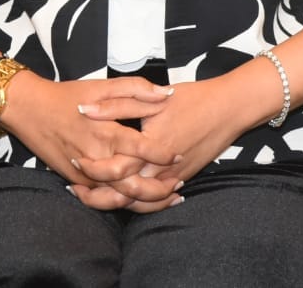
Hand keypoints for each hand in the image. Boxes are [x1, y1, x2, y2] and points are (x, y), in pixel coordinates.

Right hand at [0, 73, 181, 207]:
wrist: (29, 110)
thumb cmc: (67, 96)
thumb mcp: (102, 86)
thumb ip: (136, 90)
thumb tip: (166, 94)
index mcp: (106, 132)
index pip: (142, 149)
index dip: (163, 155)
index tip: (179, 155)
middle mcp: (97, 157)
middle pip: (133, 183)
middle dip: (160, 188)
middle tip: (179, 183)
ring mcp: (85, 173)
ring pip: (119, 197)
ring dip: (145, 201)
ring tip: (167, 198)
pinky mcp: (76, 181)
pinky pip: (102, 199)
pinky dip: (122, 202)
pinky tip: (139, 199)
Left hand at [72, 61, 277, 210]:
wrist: (230, 109)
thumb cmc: (194, 99)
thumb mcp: (153, 98)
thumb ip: (117, 104)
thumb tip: (84, 109)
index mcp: (149, 148)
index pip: (111, 169)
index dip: (89, 170)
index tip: (71, 163)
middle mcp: (160, 170)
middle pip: (121, 194)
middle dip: (96, 195)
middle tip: (75, 187)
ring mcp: (173, 179)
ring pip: (138, 203)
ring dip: (115, 202)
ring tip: (93, 195)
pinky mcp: (182, 180)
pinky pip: (155, 200)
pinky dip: (138, 202)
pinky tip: (125, 195)